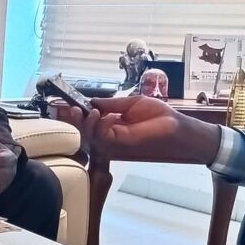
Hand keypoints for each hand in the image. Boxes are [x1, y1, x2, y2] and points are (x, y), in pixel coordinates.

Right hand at [82, 96, 221, 163]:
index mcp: (112, 119)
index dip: (80, 111)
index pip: (90, 117)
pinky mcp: (119, 142)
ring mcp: (113, 138)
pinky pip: (102, 137)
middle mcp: (109, 130)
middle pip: (85, 128)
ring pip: (90, 134)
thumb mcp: (131, 102)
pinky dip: (100, 127)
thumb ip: (111, 103)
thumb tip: (92, 101)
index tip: (71, 103)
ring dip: (87, 122)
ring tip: (92, 112)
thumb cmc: (157, 113)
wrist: (174, 125)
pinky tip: (106, 117)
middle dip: (77, 119)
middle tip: (73, 108)